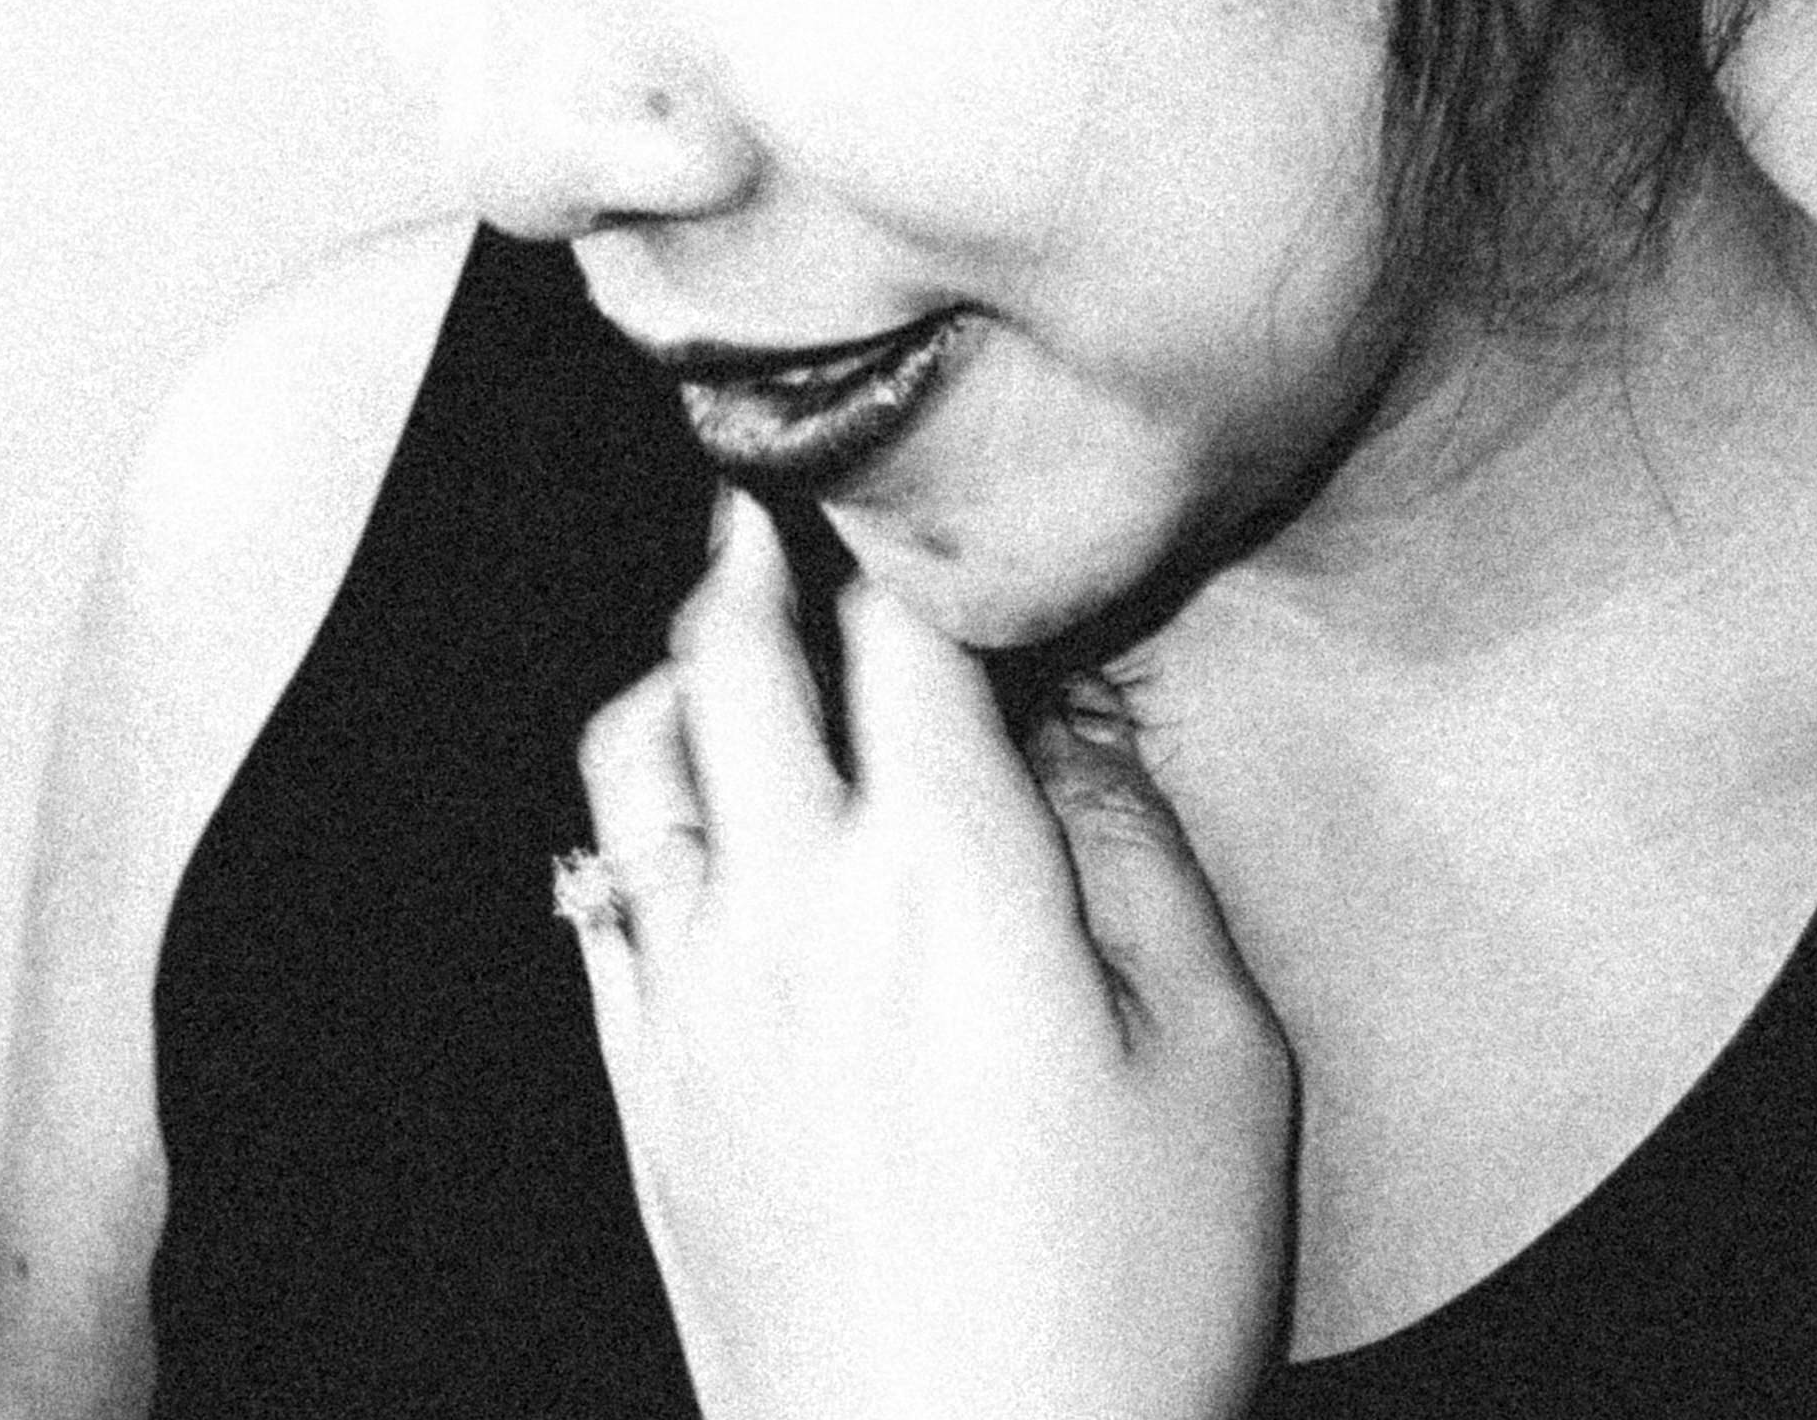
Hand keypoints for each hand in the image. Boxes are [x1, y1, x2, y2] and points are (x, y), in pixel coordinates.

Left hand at [567, 492, 1294, 1419]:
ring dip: (671, 672)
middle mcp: (796, 905)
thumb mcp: (1223, 1069)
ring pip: (632, 758)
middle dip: (756, 554)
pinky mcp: (642, 1092)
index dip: (919, 545)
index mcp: (954, 874)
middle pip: (732, 655)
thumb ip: (1147, 867)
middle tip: (773, 498)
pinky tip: (661, 822)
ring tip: (714, 642)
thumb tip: (1081, 737)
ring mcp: (694, 998)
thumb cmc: (1120, 1318)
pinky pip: (592, 896)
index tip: (932, 506)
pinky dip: (623, 821)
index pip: (906, 630)